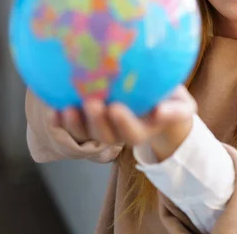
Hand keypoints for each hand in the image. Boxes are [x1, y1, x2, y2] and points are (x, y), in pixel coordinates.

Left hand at [54, 86, 196, 158]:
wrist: (158, 100)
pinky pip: (72, 124)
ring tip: (66, 108)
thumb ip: (177, 111)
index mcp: (143, 130)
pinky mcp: (89, 119)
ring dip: (74, 123)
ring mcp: (103, 127)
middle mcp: (120, 132)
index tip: (116, 108)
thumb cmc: (172, 101)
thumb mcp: (183, 106)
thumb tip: (160, 112)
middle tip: (91, 103)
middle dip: (96, 122)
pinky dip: (60, 120)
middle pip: (105, 135)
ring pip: (86, 132)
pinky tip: (53, 108)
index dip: (123, 123)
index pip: (132, 133)